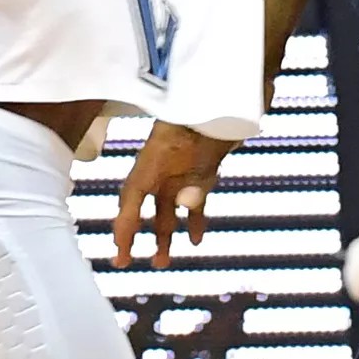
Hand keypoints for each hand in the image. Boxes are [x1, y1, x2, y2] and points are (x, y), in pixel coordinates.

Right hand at [113, 122, 236, 268]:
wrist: (237, 95)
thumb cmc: (213, 109)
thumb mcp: (206, 141)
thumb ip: (197, 172)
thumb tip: (186, 204)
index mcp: (155, 156)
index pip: (133, 195)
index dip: (125, 223)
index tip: (121, 249)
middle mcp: (163, 166)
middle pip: (141, 204)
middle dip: (132, 232)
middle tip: (125, 260)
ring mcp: (180, 169)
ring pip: (165, 207)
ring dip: (163, 233)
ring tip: (161, 262)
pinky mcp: (200, 170)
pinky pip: (192, 201)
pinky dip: (192, 220)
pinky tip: (195, 240)